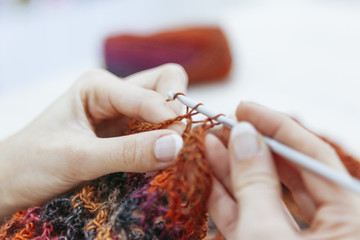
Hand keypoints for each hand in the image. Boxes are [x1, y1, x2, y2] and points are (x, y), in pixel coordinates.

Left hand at [0, 64, 187, 217]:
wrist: (14, 182)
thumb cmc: (33, 164)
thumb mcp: (78, 157)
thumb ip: (128, 153)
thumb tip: (176, 145)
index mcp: (99, 86)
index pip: (151, 89)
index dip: (169, 113)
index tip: (177, 142)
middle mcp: (115, 95)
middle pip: (165, 85)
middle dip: (177, 109)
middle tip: (177, 140)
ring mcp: (123, 115)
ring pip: (165, 108)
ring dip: (173, 128)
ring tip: (169, 153)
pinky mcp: (127, 135)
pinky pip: (158, 131)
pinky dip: (165, 143)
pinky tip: (160, 159)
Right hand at [206, 102, 359, 238]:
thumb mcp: (265, 233)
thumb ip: (255, 182)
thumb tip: (243, 136)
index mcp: (351, 221)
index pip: (314, 156)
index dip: (276, 126)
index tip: (244, 109)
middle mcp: (332, 226)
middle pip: (291, 171)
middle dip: (253, 145)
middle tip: (226, 124)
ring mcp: (300, 238)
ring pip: (268, 193)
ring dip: (235, 168)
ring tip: (212, 142)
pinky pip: (254, 214)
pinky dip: (230, 196)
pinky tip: (211, 172)